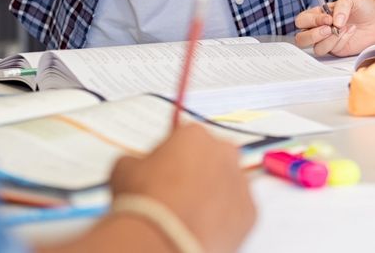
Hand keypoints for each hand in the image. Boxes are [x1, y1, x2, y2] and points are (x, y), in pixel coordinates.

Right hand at [109, 124, 254, 252]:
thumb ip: (137, 161)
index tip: (163, 173)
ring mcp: (241, 182)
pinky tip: (201, 228)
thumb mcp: (124, 170)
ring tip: (187, 216)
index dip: (172, 158)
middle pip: (212, 158)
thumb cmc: (145, 203)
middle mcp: (225, 152)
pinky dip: (223, 219)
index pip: (185, 139)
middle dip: (198, 173)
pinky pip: (236, 211)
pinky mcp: (251, 212)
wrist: (162, 239)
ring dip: (212, 195)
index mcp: (195, 135)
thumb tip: (135, 166)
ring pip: (227, 185)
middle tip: (176, 195)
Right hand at [294, 0, 374, 55]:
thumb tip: (336, 22)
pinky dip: (341, 41)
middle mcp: (319, 29)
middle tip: (329, 28)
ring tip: (343, 28)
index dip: (311, 21)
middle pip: (301, 39)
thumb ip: (342, 6)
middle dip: (313, 35)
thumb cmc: (362, 7)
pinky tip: (351, 31)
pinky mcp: (338, 49)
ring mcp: (328, 41)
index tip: (328, 18)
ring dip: (330, 40)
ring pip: (316, 48)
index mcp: (317, 15)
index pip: (302, 21)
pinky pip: (333, 50)